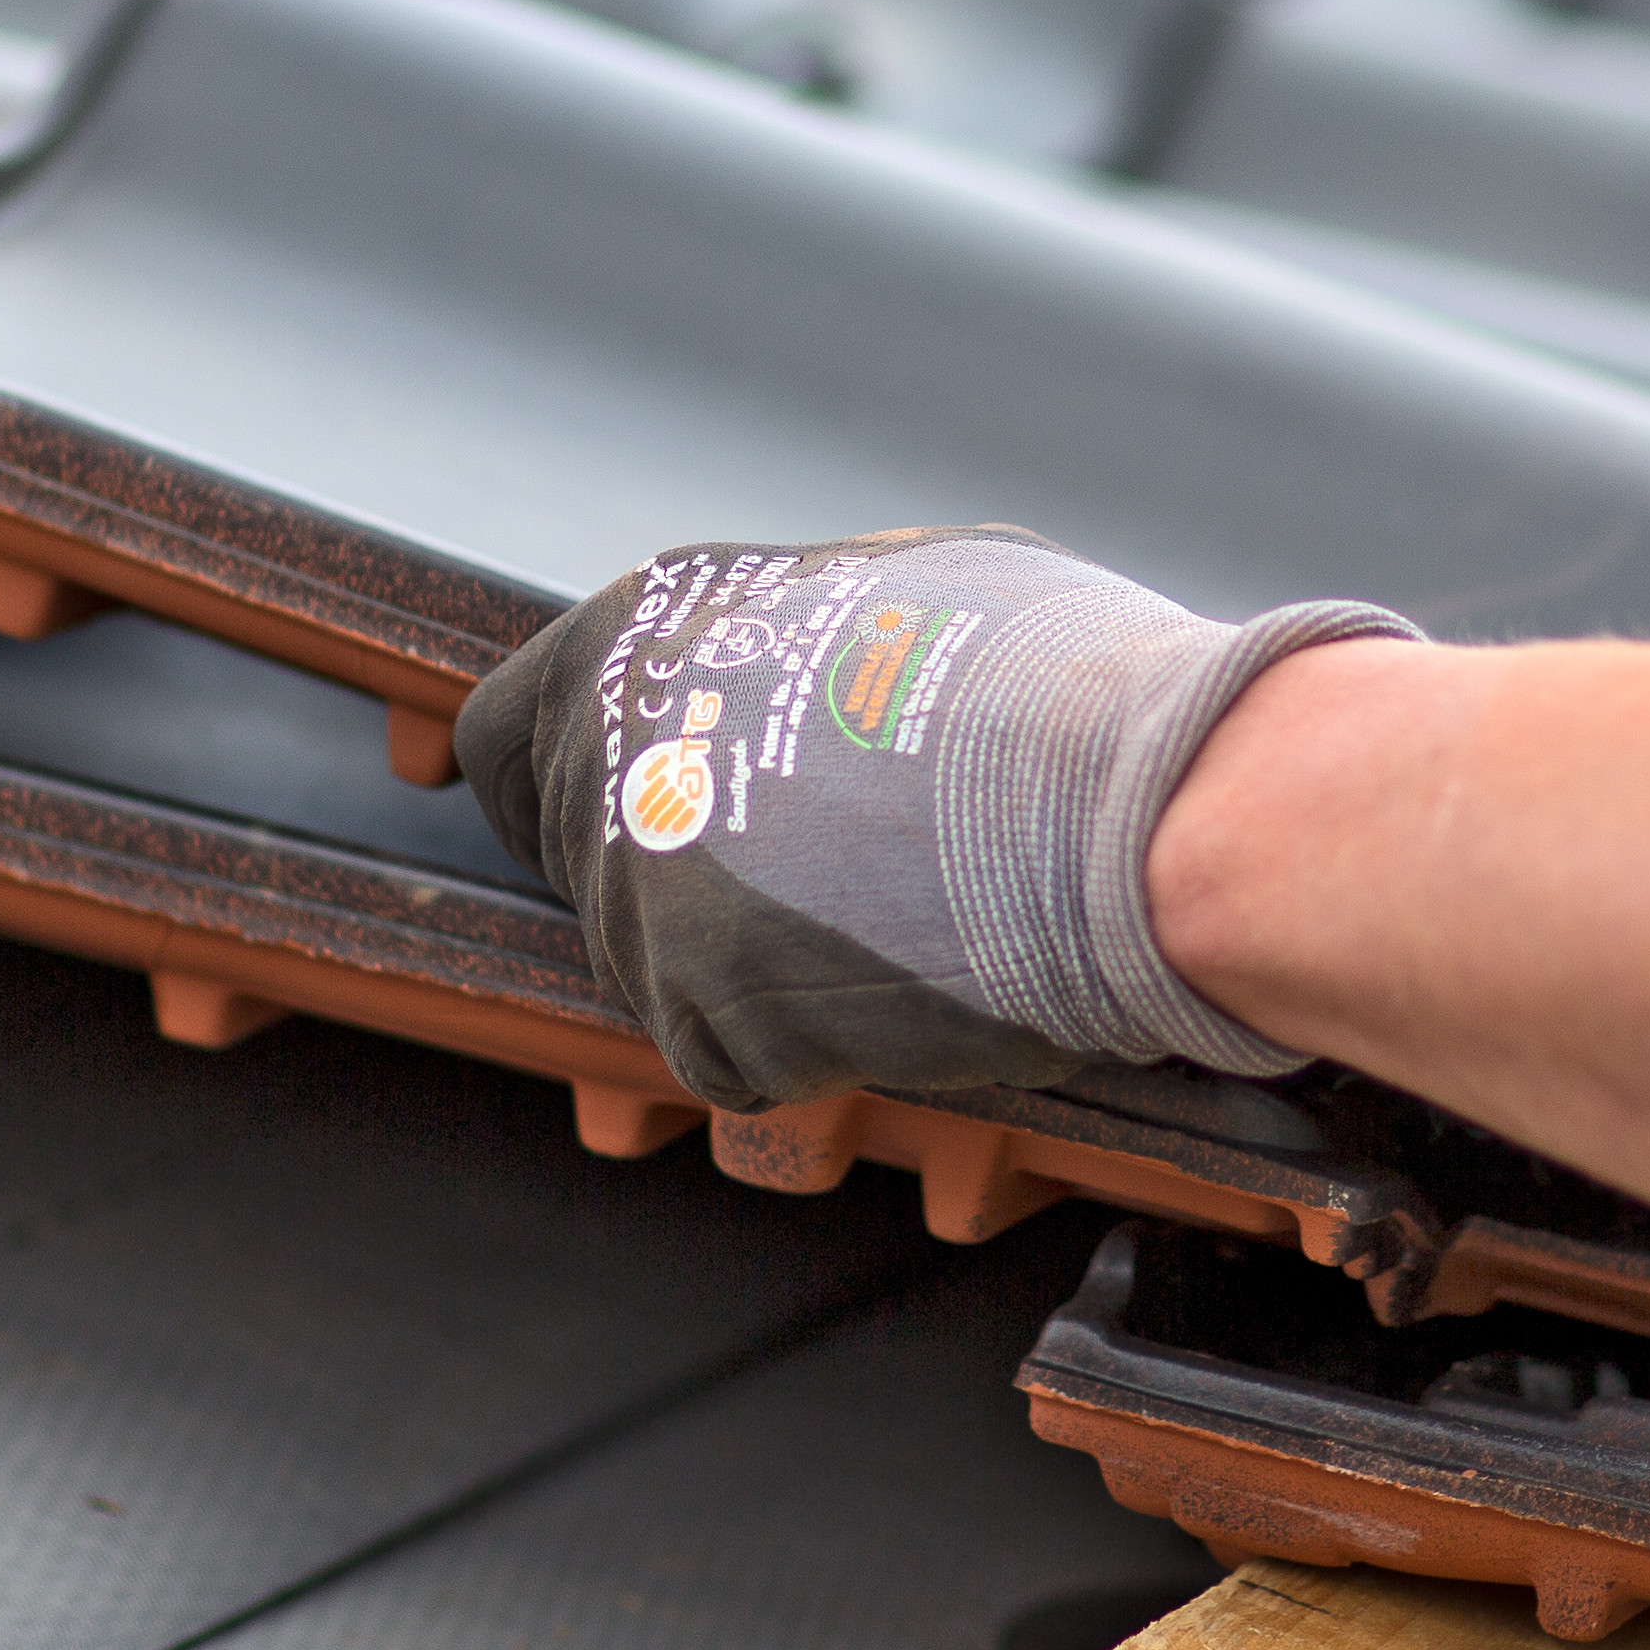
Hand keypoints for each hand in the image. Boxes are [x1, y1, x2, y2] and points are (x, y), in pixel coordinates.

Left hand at [456, 526, 1415, 1108]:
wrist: (1142, 808)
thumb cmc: (1061, 694)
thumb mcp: (908, 592)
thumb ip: (796, 639)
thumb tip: (793, 664)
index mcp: (650, 628)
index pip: (507, 728)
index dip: (543, 786)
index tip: (576, 829)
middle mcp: (619, 749)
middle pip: (578, 861)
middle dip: (670, 892)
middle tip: (797, 911)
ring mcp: (649, 885)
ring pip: (660, 969)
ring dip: (752, 978)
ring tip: (890, 951)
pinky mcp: (701, 1006)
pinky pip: (732, 1056)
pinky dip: (807, 1055)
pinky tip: (903, 1005)